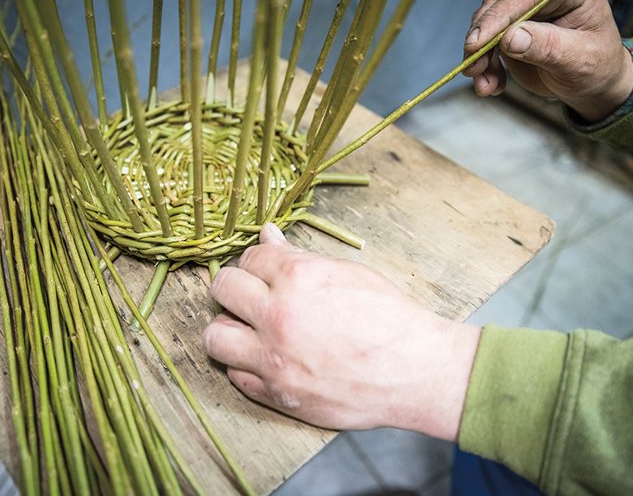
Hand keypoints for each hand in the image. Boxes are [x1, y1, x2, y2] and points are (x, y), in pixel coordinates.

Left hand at [203, 224, 480, 440]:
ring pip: (215, 338)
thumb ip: (298, 256)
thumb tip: (267, 236)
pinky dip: (246, 365)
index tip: (263, 271)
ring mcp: (274, 359)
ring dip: (228, 329)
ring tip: (249, 329)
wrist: (417, 370)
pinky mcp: (278, 394)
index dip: (256, 263)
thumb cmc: (389, 318)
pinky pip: (236, 376)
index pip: (248, 258)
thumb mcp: (346, 273)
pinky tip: (267, 358)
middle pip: (222, 290)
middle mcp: (278, 317)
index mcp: (297, 278)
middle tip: (249, 296)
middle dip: (234, 288)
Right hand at [463, 0, 632, 122]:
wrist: (590, 84)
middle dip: (481, 37)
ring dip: (479, 57)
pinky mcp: (508, 32)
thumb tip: (510, 37)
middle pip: (499, 5)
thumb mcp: (578, 59)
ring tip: (485, 84)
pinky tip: (491, 85)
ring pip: (485, 25)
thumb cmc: (596, 66)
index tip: (479, 41)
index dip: (500, 16)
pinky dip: (482, 67)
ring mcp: (523, 14)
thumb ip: (547, 46)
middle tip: (474, 67)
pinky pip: (484, 45)